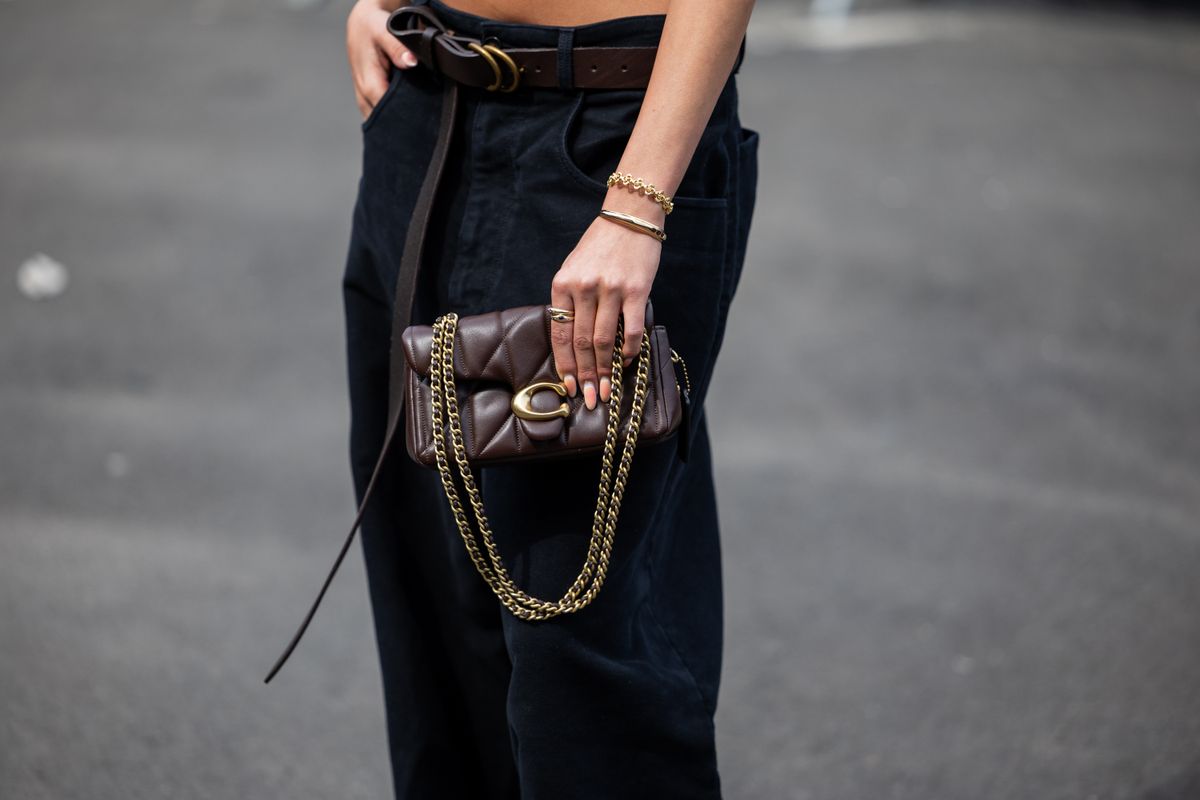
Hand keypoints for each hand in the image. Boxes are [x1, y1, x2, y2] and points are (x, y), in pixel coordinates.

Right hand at [347, 0, 417, 120]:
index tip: (425, 118)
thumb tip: (411, 62)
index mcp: (368, 85)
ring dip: (399, 120)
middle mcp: (365, 97)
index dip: (407, 118)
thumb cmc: (371, 26)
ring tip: (418, 120)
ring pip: (384, 121)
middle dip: (405, 123)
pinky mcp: (370, 99)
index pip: (389, 114)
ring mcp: (366, 100)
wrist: (362, 25)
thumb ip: (397, 48)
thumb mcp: (383, 30)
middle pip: (386, 122)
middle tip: (426, 122)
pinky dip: (396, 114)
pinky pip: (384, 114)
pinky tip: (410, 111)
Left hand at [550, 213, 661, 410]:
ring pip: (604, 341)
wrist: (629, 217)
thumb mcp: (573, 269)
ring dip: (604, 370)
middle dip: (584, 375)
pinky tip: (625, 362)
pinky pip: (631, 329)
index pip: (560, 334)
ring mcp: (611, 290)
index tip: (567, 386)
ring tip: (605, 390)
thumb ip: (570, 302)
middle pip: (582, 343)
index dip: (564, 364)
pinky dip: (628, 350)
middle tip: (588, 398)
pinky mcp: (636, 291)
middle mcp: (584, 288)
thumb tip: (573, 343)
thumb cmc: (600, 246)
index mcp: (563, 284)